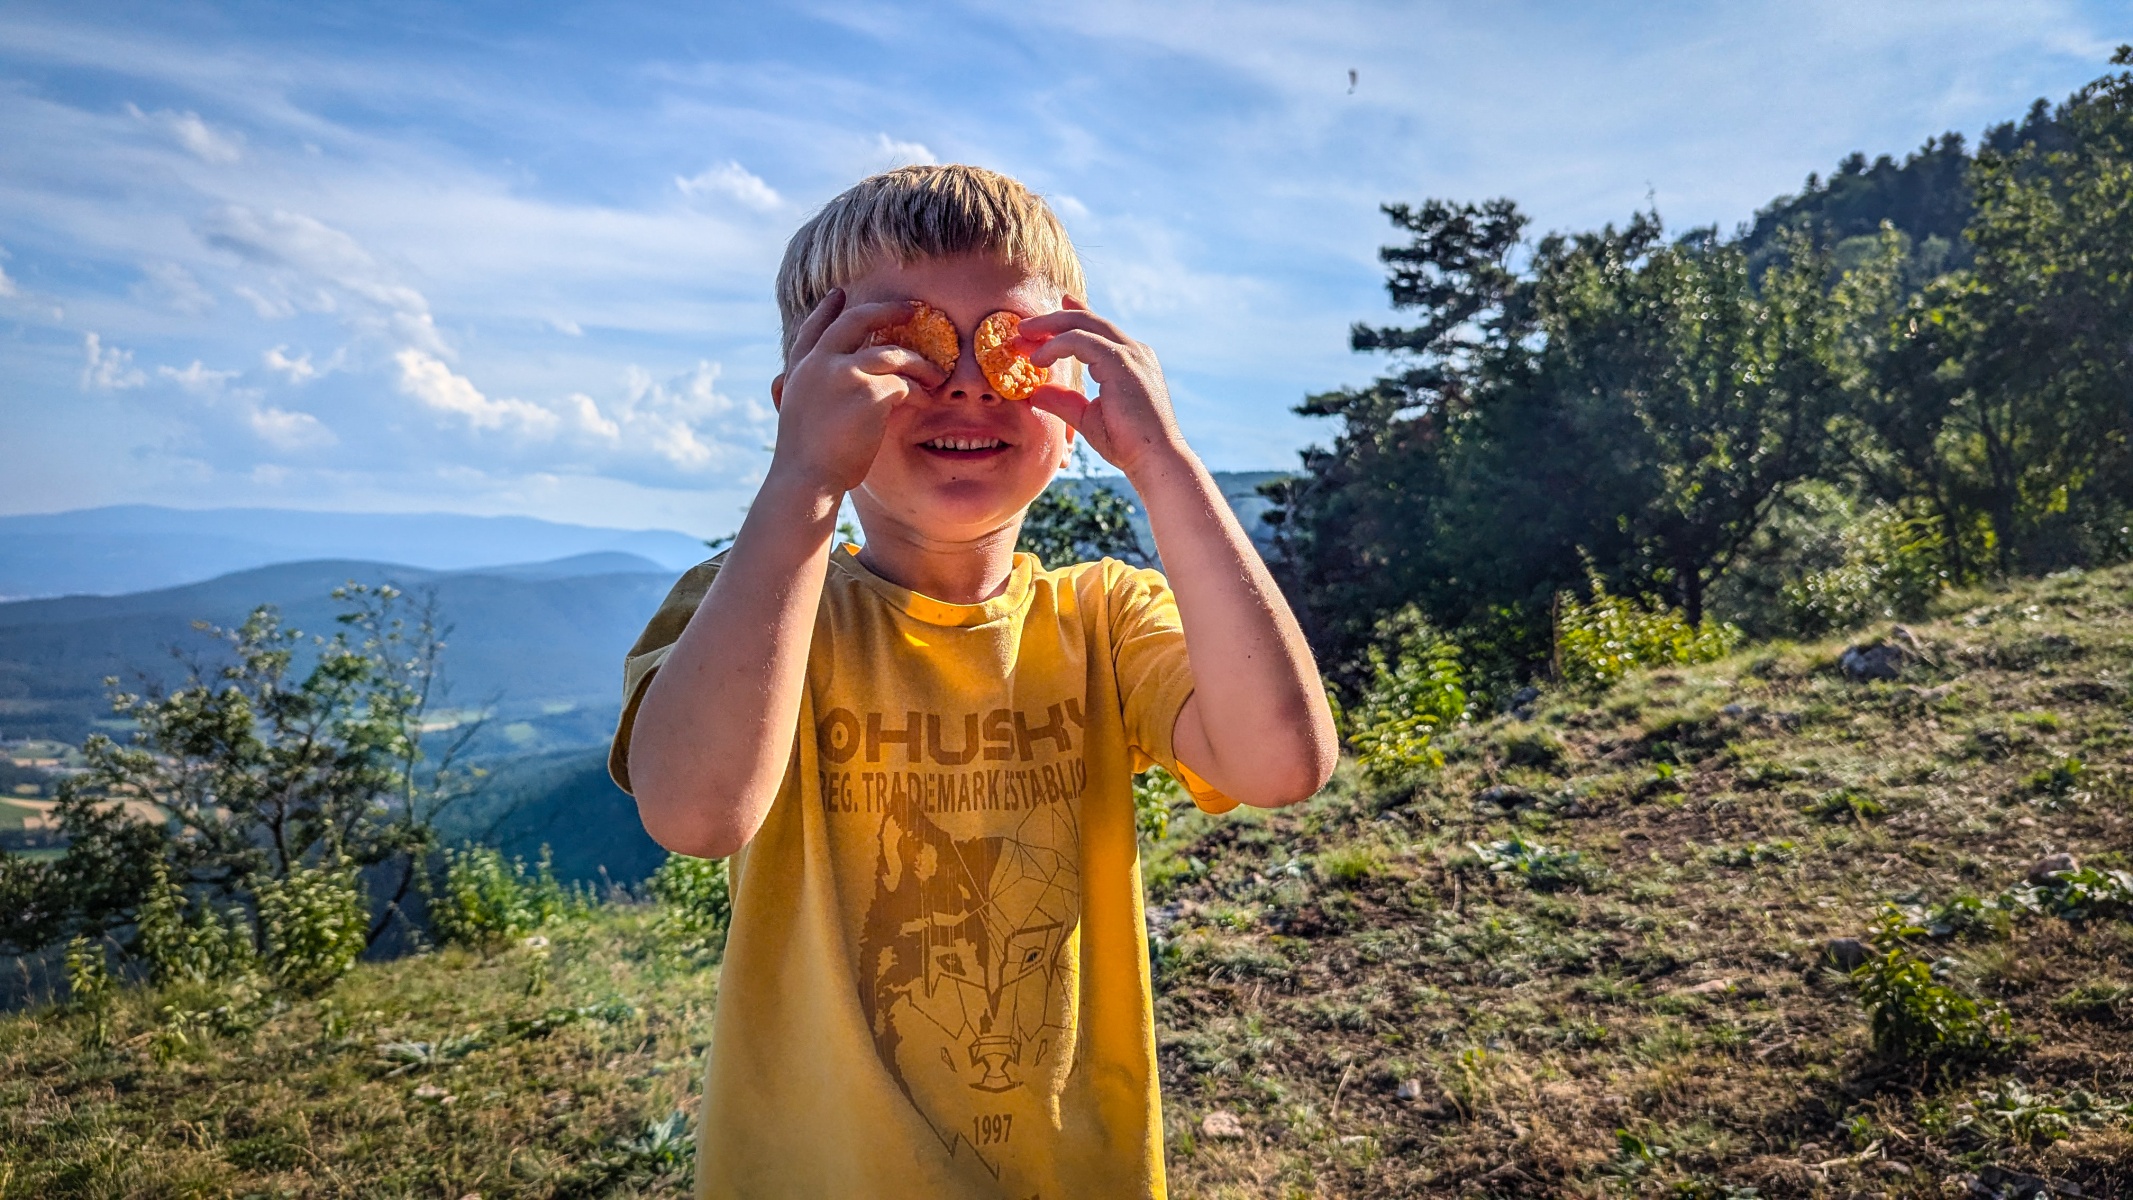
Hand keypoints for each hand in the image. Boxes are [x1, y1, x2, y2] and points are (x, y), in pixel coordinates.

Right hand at [768, 290, 949, 494]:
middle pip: (857, 321)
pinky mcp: (868, 391)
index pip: (813, 328)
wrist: (807, 477)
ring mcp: (844, 373)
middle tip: (911, 308)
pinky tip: (927, 399)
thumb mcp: (796, 411)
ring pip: (892, 353)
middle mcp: (820, 363)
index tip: (839, 294)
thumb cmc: (806, 457)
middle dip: (888, 310)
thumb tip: (790, 381)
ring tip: (937, 373)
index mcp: (800, 368)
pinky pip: (905, 383)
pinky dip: (919, 390)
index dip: (827, 310)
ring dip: (919, 362)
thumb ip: (805, 388)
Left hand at [1019, 297, 1189, 479]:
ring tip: (1022, 336)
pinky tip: (1038, 359)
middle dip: (1052, 320)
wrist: (1155, 460)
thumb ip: (1064, 402)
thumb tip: (1035, 393)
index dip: (1072, 316)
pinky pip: (1080, 340)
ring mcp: (1131, 354)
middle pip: (1087, 320)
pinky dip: (1056, 345)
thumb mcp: (1088, 418)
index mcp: (1130, 361)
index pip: (1097, 330)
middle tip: (1023, 327)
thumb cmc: (1128, 444)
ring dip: (1049, 327)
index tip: (1045, 319)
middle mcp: (1133, 351)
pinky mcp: (1121, 362)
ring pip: (1083, 324)